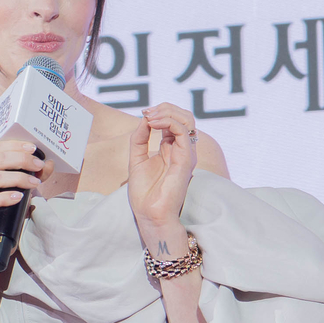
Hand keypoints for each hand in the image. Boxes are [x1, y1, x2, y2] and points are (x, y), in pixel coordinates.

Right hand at [0, 138, 53, 242]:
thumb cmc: (10, 209)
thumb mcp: (25, 189)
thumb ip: (37, 175)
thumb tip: (49, 163)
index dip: (14, 145)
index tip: (33, 148)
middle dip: (21, 159)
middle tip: (38, 165)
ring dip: (18, 178)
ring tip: (34, 184)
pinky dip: (6, 197)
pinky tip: (19, 197)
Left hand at [129, 103, 196, 247]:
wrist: (150, 214)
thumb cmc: (145, 193)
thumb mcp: (137, 159)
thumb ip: (140, 139)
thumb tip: (144, 119)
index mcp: (171, 149)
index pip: (175, 120)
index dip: (160, 112)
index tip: (143, 113)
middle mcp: (181, 149)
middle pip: (184, 116)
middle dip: (165, 108)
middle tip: (147, 112)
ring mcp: (185, 153)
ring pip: (187, 120)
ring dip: (167, 113)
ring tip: (150, 117)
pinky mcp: (185, 159)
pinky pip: (182, 132)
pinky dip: (168, 123)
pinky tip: (153, 125)